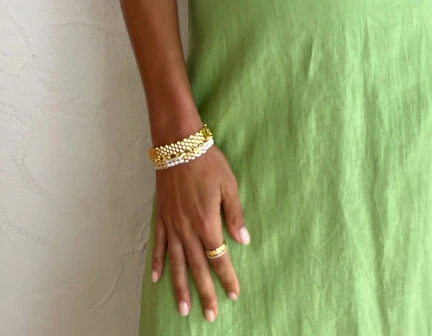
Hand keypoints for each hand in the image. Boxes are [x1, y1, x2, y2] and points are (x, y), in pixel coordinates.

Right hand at [150, 143, 250, 322]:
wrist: (178, 145)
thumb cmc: (207, 162)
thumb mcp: (229, 185)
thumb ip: (235, 215)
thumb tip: (244, 240)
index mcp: (207, 222)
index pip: (218, 258)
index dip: (226, 277)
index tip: (233, 295)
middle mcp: (187, 229)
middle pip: (197, 267)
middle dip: (205, 292)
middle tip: (209, 315)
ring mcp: (172, 224)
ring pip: (176, 263)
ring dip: (180, 287)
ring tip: (184, 308)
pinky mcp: (162, 216)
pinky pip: (160, 245)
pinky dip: (158, 263)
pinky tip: (157, 279)